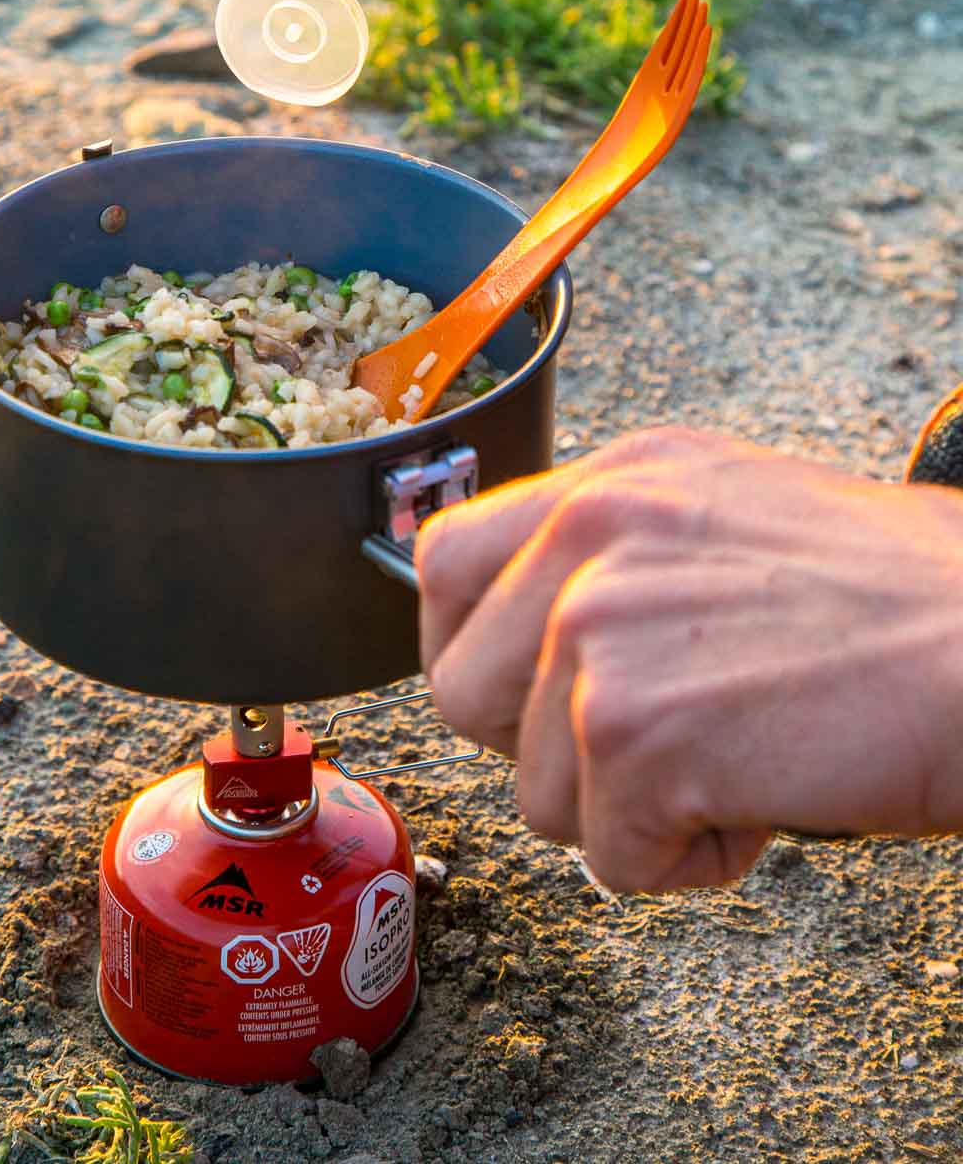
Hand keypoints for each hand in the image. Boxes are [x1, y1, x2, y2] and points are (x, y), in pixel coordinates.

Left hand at [415, 425, 962, 891]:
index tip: (525, 696)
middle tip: (652, 745)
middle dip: (548, 749)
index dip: (476, 650)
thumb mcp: (729, 516)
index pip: (445, 562)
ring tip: (737, 758)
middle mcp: (588, 534)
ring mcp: (599, 627)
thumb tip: (535, 643)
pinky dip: (689, 862)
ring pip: (535, 792)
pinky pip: (609, 858)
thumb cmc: (897, 598)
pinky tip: (762, 797)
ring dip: (633, 811)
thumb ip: (619, 557)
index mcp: (612, 479)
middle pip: (464, 692)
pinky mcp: (632, 729)